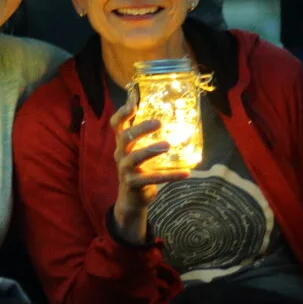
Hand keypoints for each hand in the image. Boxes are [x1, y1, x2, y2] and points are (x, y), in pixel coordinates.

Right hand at [109, 106, 191, 244]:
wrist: (132, 199)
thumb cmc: (139, 170)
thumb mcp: (139, 151)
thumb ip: (146, 137)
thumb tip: (166, 115)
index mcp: (122, 144)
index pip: (116, 125)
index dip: (122, 113)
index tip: (133, 104)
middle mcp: (120, 154)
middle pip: (125, 137)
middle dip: (141, 129)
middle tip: (159, 122)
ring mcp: (125, 170)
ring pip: (135, 158)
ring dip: (151, 150)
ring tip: (168, 145)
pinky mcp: (133, 184)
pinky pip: (152, 179)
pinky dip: (170, 176)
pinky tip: (186, 173)